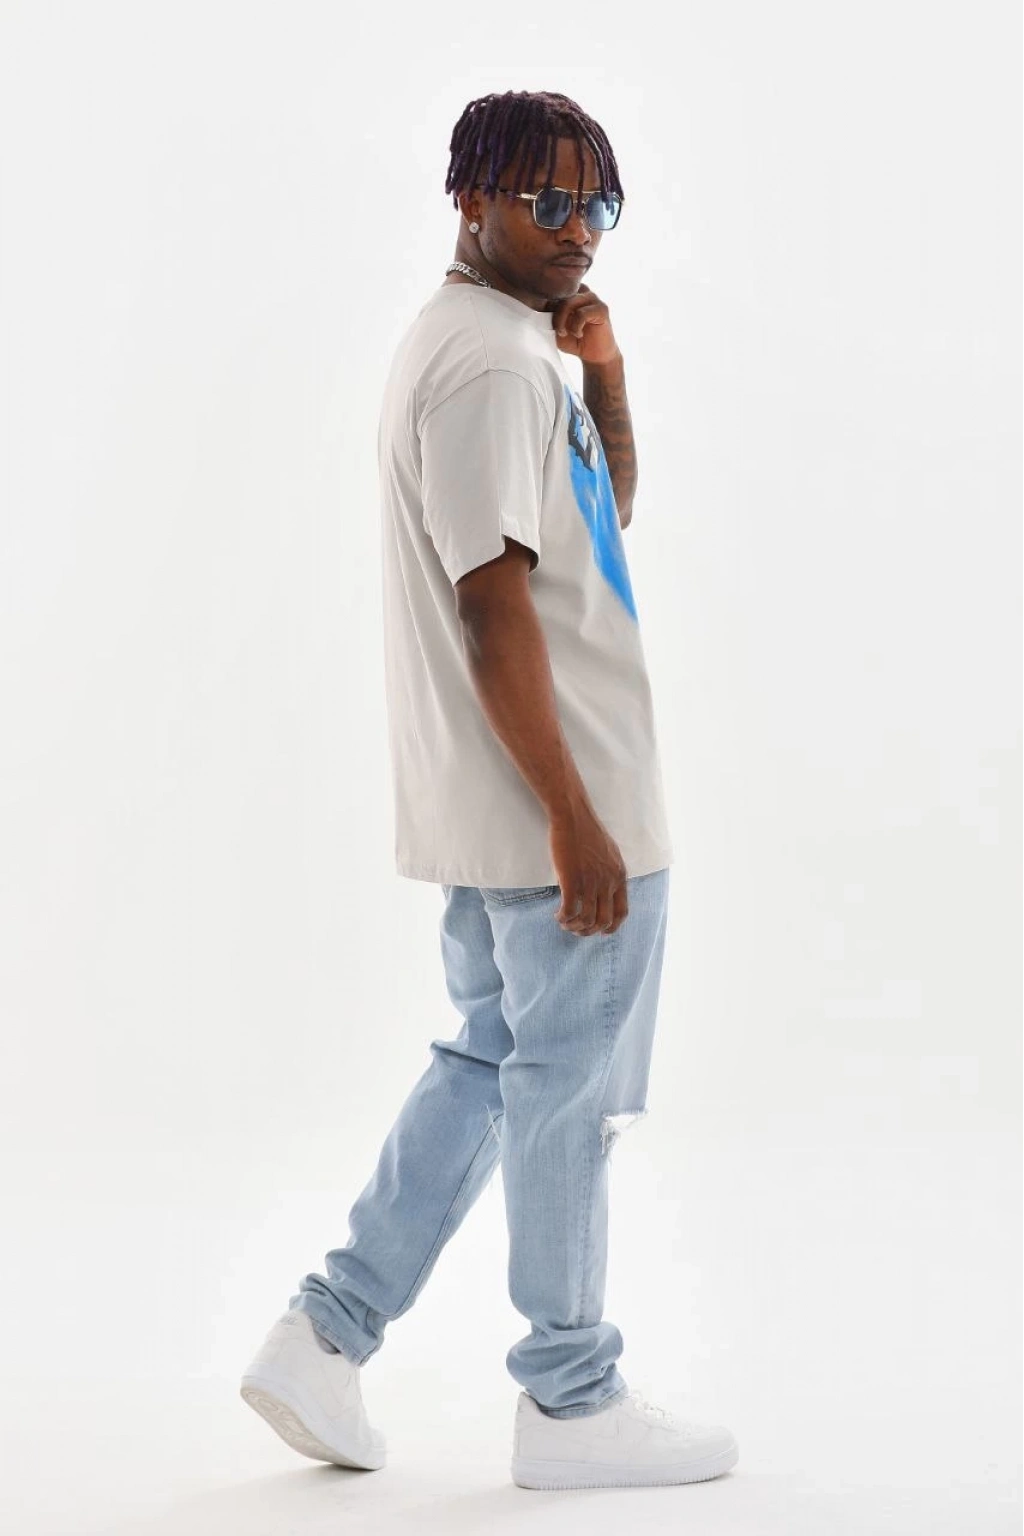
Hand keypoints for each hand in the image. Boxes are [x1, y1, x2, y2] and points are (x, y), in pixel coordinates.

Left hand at [545, 283, 620, 367]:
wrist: (594, 355)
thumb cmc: (575, 340)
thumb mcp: (556, 329)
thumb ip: (549, 317)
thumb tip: (539, 311)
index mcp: (571, 293)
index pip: (554, 290)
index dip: (545, 304)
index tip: (544, 319)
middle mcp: (582, 292)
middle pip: (560, 295)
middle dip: (554, 315)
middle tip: (557, 331)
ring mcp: (593, 298)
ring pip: (569, 302)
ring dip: (562, 320)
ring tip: (564, 333)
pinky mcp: (602, 309)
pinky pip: (581, 314)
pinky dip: (576, 327)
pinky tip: (578, 334)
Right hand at [548, 799, 629, 935]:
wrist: (573, 816)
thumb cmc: (587, 831)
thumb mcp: (609, 854)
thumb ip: (610, 872)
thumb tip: (605, 888)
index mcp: (619, 876)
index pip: (622, 912)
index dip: (611, 927)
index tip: (599, 931)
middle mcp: (608, 882)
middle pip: (603, 921)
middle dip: (589, 931)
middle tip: (576, 929)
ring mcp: (591, 882)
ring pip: (586, 920)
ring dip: (574, 927)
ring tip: (565, 923)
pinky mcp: (572, 880)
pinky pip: (570, 910)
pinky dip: (563, 918)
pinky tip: (558, 915)